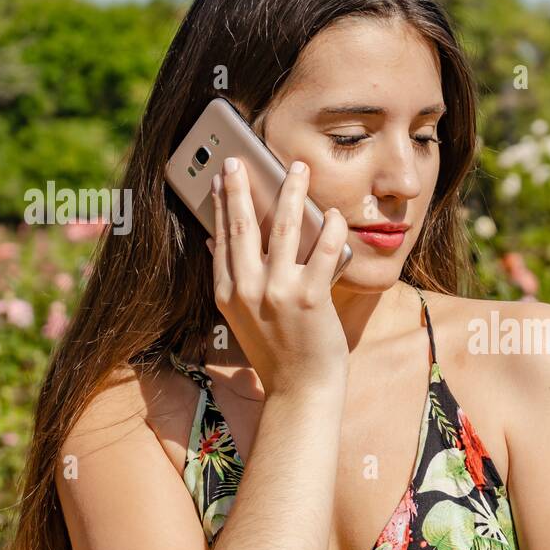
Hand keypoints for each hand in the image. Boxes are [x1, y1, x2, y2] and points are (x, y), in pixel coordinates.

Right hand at [206, 156, 349, 396]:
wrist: (300, 391)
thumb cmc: (278, 353)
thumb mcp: (241, 317)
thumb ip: (231, 280)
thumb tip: (215, 242)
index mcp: (227, 293)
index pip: (221, 236)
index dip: (220, 202)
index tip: (221, 176)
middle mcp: (248, 289)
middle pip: (243, 225)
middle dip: (242, 187)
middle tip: (241, 158)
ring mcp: (278, 292)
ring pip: (284, 228)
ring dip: (291, 192)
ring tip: (298, 168)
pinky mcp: (309, 298)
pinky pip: (324, 251)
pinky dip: (330, 228)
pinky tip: (335, 213)